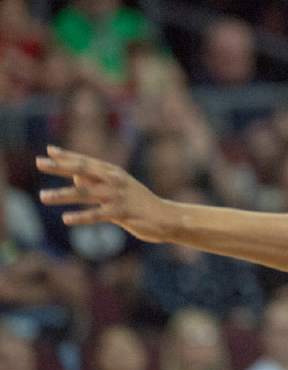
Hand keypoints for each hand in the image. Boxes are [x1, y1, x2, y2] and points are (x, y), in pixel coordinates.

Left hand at [36, 146, 172, 242]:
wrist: (166, 217)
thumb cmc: (138, 202)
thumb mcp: (118, 188)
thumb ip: (96, 182)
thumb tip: (74, 176)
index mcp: (114, 173)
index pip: (86, 161)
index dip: (67, 156)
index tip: (48, 150)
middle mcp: (114, 180)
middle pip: (83, 171)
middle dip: (60, 167)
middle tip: (39, 163)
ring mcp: (117, 196)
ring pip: (85, 193)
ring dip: (63, 195)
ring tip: (43, 196)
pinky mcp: (121, 213)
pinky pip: (97, 215)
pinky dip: (82, 217)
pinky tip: (66, 219)